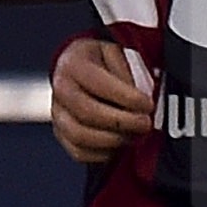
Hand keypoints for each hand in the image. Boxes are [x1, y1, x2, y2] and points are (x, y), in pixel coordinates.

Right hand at [51, 37, 154, 165]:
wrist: (85, 69)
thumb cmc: (106, 61)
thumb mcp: (119, 53)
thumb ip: (129, 71)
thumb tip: (144, 93)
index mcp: (74, 63)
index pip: (99, 84)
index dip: (126, 97)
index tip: (148, 104)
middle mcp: (61, 88)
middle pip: (87, 112)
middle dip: (122, 121)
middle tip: (145, 123)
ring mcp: (58, 112)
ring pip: (80, 135)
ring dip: (113, 139)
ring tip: (134, 135)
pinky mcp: (62, 133)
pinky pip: (78, 151)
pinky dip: (102, 153)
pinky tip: (119, 145)